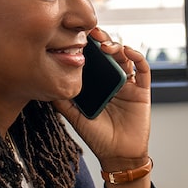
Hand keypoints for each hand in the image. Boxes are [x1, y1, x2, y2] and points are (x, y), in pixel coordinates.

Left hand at [53, 27, 151, 171]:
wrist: (118, 155)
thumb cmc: (98, 137)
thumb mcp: (75, 116)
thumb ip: (62, 101)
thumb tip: (44, 84)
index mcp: (97, 83)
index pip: (92, 59)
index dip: (87, 45)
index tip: (77, 34)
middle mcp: (112, 80)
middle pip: (109, 53)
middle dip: (101, 39)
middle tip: (92, 32)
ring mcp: (128, 84)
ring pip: (125, 57)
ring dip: (117, 46)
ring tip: (106, 46)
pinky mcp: (142, 90)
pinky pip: (143, 69)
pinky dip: (137, 57)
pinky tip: (128, 52)